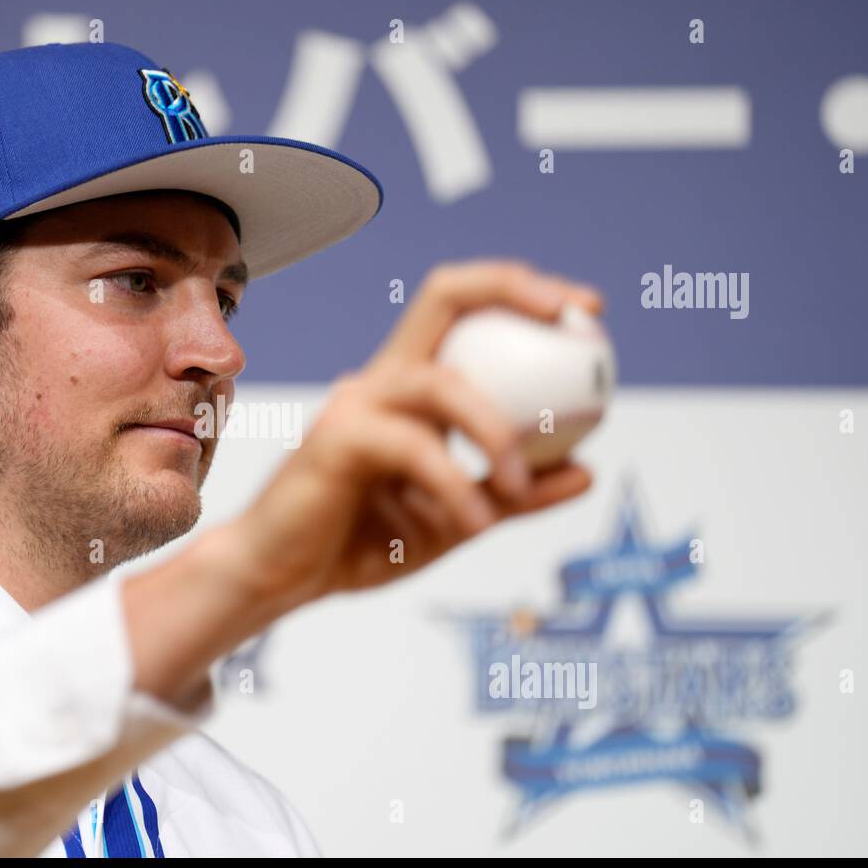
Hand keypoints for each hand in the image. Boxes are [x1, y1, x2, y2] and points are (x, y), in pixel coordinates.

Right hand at [123, 260, 604, 707]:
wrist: (281, 577)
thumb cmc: (359, 543)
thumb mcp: (457, 517)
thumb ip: (513, 493)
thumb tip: (586, 470)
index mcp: (409, 387)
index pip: (464, 309)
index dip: (523, 292)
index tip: (587, 311)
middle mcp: (381, 378)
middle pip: (445, 295)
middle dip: (515, 289)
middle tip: (580, 317)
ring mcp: (356, 402)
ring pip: (442, 381)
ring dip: (495, 432)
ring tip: (520, 488)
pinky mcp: (336, 437)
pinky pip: (414, 448)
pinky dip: (454, 486)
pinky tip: (475, 524)